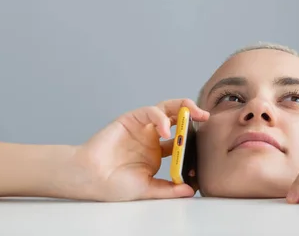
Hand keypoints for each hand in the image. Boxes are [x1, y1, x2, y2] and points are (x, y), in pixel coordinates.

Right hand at [73, 98, 209, 201]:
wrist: (91, 178)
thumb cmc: (114, 184)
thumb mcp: (148, 188)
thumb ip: (168, 188)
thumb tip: (190, 190)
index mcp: (158, 151)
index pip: (182, 140)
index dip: (194, 141)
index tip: (207, 149)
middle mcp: (152, 136)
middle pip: (177, 118)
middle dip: (193, 115)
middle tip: (207, 118)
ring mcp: (142, 126)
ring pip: (166, 108)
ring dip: (182, 107)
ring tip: (195, 113)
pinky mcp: (131, 119)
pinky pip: (150, 112)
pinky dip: (161, 117)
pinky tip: (166, 130)